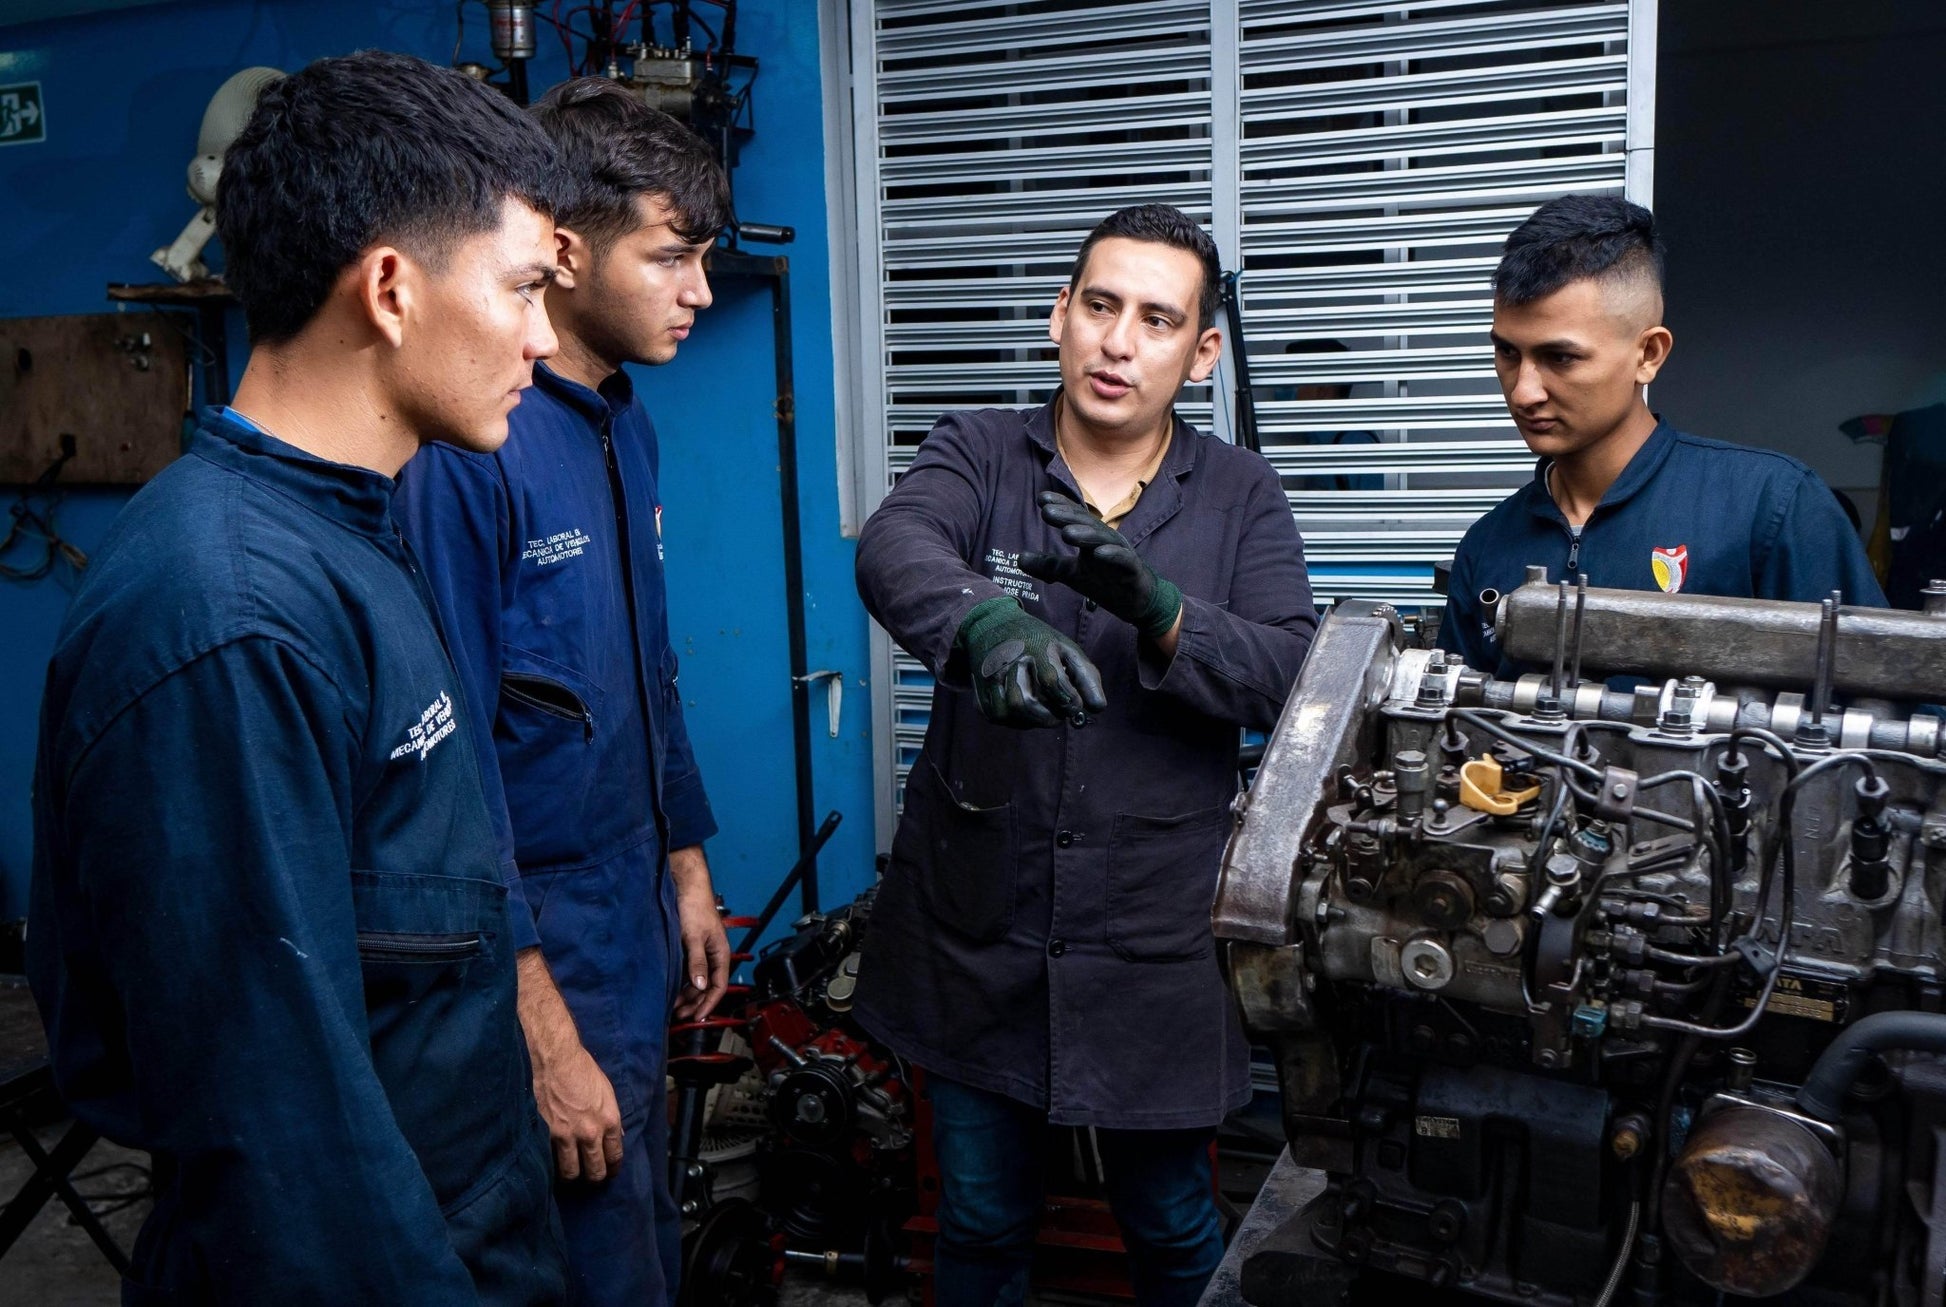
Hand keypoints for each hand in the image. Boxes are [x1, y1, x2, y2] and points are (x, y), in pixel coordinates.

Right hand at [516, 949, 623, 1181]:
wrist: (555, 1059)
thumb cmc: (582, 1069)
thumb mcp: (606, 1092)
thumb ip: (611, 1118)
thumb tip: (616, 1136)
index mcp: (609, 1121)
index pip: (615, 1156)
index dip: (613, 1168)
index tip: (610, 1171)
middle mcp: (590, 1133)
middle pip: (595, 1171)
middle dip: (595, 1177)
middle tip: (591, 1177)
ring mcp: (566, 1137)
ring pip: (571, 1173)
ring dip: (573, 1175)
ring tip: (571, 1173)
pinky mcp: (546, 1135)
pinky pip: (550, 1161)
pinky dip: (552, 1164)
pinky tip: (552, 1163)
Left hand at [670, 849, 730, 1019]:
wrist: (685, 886)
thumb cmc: (694, 907)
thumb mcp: (694, 937)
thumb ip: (697, 963)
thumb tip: (701, 986)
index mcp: (720, 954)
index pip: (718, 986)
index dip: (708, 1004)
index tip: (696, 1018)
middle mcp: (713, 956)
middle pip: (707, 987)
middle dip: (695, 1003)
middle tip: (680, 1016)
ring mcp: (701, 952)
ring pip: (697, 981)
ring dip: (687, 994)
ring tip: (673, 1006)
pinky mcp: (690, 948)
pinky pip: (688, 972)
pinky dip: (682, 983)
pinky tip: (672, 989)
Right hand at [956, 597, 1107, 728]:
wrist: (993, 624)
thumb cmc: (1037, 640)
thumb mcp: (1066, 648)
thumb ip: (1086, 677)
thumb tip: (1098, 707)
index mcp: (1035, 647)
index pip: (1051, 681)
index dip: (1068, 700)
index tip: (1076, 706)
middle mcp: (1009, 661)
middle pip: (1026, 703)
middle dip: (1050, 716)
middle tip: (1061, 713)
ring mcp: (990, 676)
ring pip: (1011, 712)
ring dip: (1033, 720)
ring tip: (1045, 712)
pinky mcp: (980, 689)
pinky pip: (998, 716)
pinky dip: (1017, 720)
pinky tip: (1027, 710)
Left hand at [1018, 492, 1182, 640]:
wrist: (1138, 602)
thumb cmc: (1106, 582)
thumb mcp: (1072, 574)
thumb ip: (1049, 565)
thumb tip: (1019, 558)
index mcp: (1092, 539)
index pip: (1076, 518)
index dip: (1061, 506)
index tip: (1041, 499)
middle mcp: (1107, 541)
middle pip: (1087, 525)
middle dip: (1068, 516)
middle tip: (1047, 511)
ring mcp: (1121, 554)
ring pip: (1104, 540)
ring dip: (1086, 535)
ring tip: (1066, 533)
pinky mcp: (1133, 571)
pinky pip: (1124, 560)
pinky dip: (1112, 556)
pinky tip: (1098, 554)